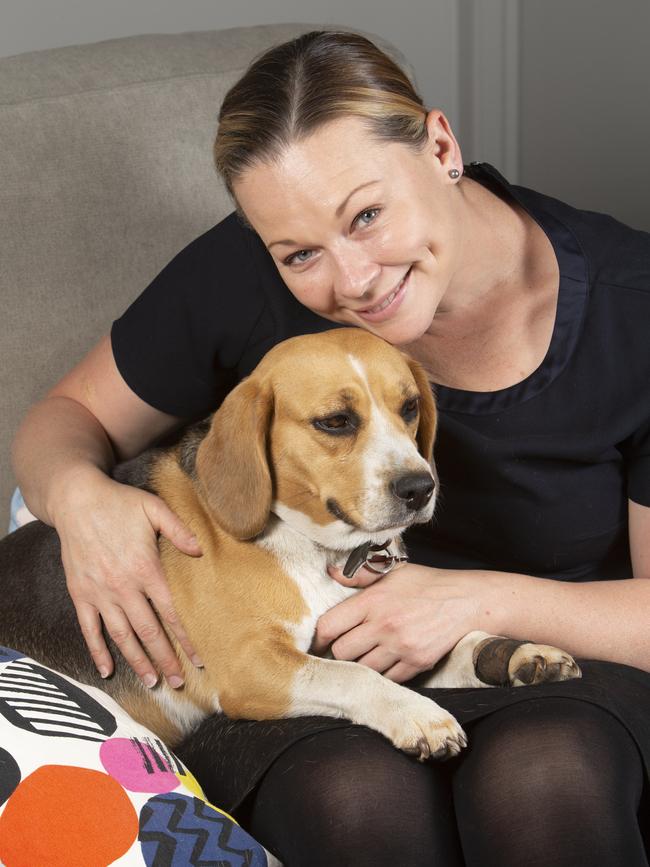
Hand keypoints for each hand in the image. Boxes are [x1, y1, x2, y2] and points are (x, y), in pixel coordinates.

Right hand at [53, 468, 202, 687]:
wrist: (76, 501)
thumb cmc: (119, 503)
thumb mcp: (154, 509)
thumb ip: (179, 530)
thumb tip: (200, 551)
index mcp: (145, 569)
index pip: (171, 613)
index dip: (186, 638)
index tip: (199, 658)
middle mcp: (123, 587)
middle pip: (149, 632)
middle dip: (165, 659)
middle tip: (179, 681)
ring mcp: (100, 593)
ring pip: (121, 636)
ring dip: (137, 661)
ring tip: (152, 681)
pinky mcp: (81, 594)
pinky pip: (89, 629)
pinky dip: (97, 651)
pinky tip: (107, 670)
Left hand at [313, 563, 486, 682]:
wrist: (467, 601)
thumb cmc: (428, 584)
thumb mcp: (394, 572)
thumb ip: (360, 574)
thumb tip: (331, 572)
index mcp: (373, 601)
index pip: (329, 626)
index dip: (318, 637)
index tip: (318, 642)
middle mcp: (384, 625)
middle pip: (341, 652)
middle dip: (339, 652)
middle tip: (342, 649)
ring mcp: (400, 647)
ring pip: (362, 669)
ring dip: (360, 665)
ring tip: (363, 656)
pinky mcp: (416, 663)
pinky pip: (387, 679)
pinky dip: (383, 675)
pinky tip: (384, 664)